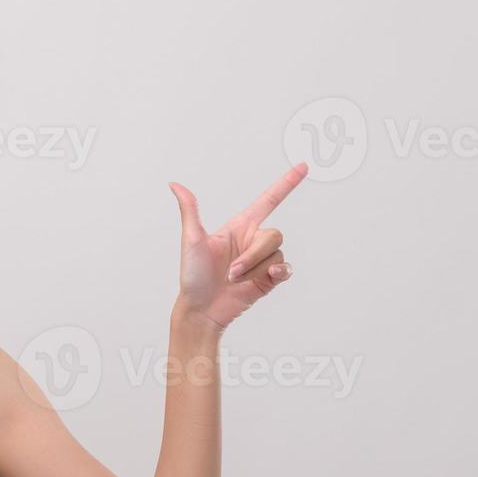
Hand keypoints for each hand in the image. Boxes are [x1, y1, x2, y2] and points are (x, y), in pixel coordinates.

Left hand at [169, 163, 307, 331]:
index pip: (268, 201)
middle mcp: (253, 241)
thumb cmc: (193, 275)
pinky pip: (286, 269)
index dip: (286, 184)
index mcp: (239, 227)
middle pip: (273, 236)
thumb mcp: (191, 240)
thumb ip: (190, 210)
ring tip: (234, 281)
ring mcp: (262, 260)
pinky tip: (270, 276)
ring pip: (276, 255)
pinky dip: (280, 272)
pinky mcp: (269, 278)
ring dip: (254, 269)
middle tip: (230, 273)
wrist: (200, 309)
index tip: (303, 167)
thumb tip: (175, 184)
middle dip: (252, 256)